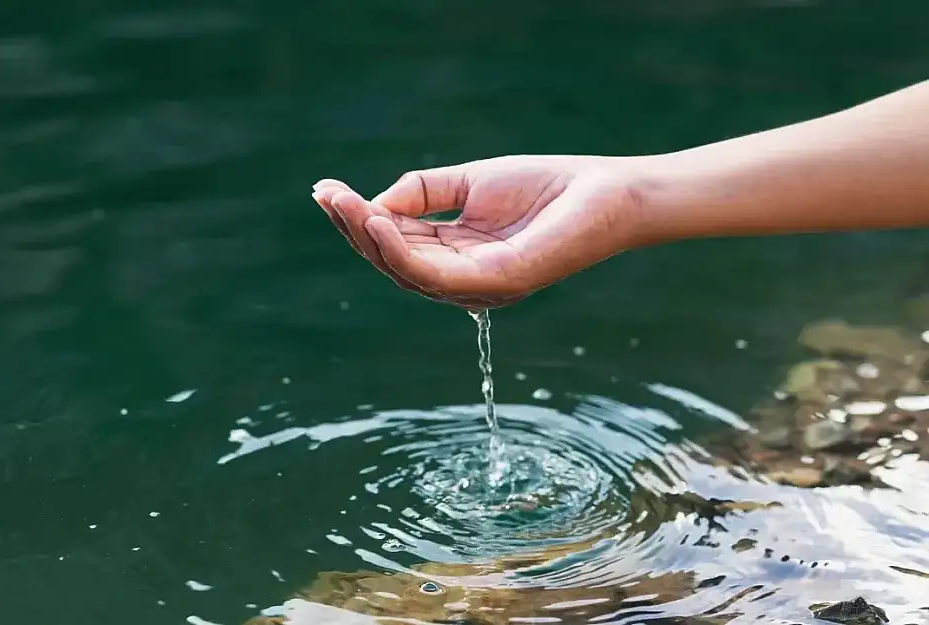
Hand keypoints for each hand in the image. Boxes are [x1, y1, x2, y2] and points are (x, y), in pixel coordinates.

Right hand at [312, 155, 650, 308]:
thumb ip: (421, 191)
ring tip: (345, 205)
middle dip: (354, 228)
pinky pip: (436, 273)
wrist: (606, 192)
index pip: (395, 243)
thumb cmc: (545, 187)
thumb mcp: (468, 182)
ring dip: (369, 238)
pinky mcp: (498, 284)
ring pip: (407, 271)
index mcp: (454, 257)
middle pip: (393, 261)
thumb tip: (373, 204)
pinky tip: (378, 220)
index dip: (358, 219)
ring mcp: (479, 288)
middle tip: (326, 195)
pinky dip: (401, 249)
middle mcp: (461, 280)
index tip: (325, 190)